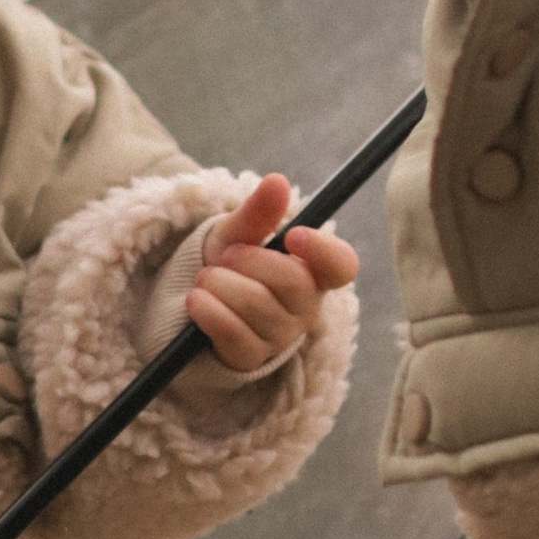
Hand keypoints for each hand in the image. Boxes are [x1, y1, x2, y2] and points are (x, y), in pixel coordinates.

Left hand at [184, 175, 360, 376]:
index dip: (324, 250)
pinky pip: (233, 333)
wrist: (197, 301)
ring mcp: (279, 336)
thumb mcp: (239, 233)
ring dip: (220, 283)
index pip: (342, 266)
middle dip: (249, 260)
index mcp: (312, 272)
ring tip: (205, 278)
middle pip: (292, 282)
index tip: (293, 234)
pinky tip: (196, 300)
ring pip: (256, 305)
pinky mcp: (250, 357)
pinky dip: (208, 310)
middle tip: (226, 256)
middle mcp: (305, 307)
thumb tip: (277, 181)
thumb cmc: (232, 264)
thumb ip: (258, 212)